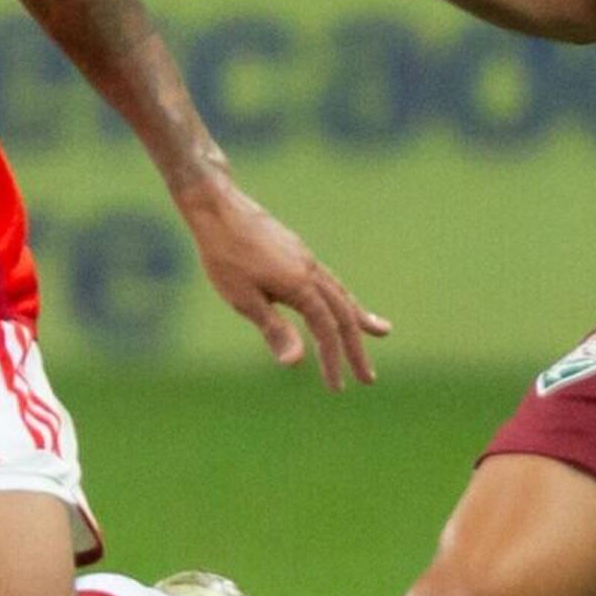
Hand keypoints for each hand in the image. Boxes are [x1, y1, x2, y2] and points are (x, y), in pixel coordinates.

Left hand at [182, 182, 389, 387]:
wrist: (216, 207)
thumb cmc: (224, 255)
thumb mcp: (243, 298)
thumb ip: (273, 329)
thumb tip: (296, 363)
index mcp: (300, 285)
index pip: (326, 331)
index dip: (333, 361)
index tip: (337, 388)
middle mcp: (310, 270)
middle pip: (344, 314)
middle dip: (357, 348)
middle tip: (369, 379)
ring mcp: (306, 258)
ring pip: (342, 293)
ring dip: (360, 318)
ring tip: (379, 332)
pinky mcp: (297, 251)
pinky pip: (330, 280)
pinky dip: (342, 298)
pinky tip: (337, 302)